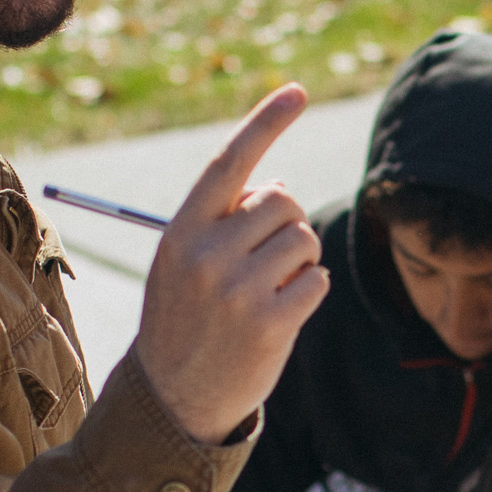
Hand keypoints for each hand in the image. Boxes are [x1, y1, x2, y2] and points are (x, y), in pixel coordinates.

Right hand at [132, 85, 328, 443]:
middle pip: (285, 201)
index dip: (266, 122)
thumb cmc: (188, 318)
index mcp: (182, 230)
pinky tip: (281, 315)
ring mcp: (238, 290)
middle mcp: (207, 254)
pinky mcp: (271, 323)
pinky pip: (318, 280)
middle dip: (288, 224)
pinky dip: (310, 292)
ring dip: (301, 261)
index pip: (232, 161)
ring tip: (269, 291)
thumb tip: (284, 185)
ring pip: (306, 239)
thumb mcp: (189, 261)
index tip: (298, 92)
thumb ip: (228, 220)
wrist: (173, 399)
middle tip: (265, 261)